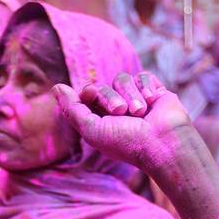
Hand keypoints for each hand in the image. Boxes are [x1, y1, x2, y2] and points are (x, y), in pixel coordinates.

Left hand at [53, 71, 195, 172]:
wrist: (163, 142)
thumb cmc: (127, 143)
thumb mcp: (91, 129)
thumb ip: (72, 109)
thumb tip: (56, 87)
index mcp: (101, 120)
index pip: (87, 94)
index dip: (89, 93)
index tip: (91, 96)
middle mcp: (117, 109)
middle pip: (103, 86)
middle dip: (110, 97)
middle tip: (122, 112)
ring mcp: (136, 99)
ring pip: (123, 79)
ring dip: (130, 94)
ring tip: (141, 111)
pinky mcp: (154, 91)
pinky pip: (143, 76)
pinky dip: (147, 87)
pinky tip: (153, 101)